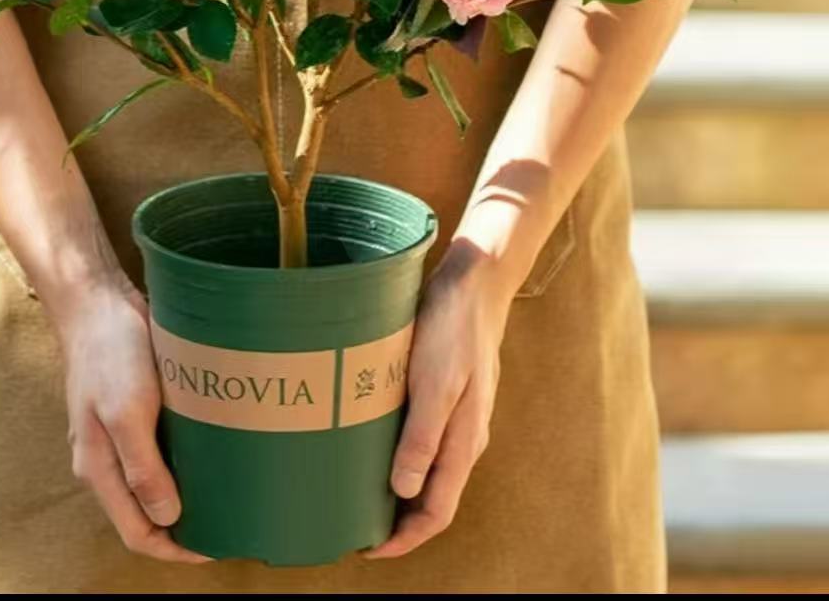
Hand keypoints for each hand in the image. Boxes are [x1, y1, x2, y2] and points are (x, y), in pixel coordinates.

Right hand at [54, 276, 209, 563]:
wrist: (97, 301)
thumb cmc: (109, 354)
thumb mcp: (126, 411)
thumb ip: (142, 467)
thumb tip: (167, 518)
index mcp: (99, 468)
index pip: (137, 533)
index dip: (174, 549)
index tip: (215, 546)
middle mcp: (107, 459)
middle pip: (144, 513)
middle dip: (182, 527)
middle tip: (229, 522)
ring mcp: (119, 434)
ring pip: (154, 482)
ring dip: (185, 494)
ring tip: (227, 493)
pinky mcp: (134, 409)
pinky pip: (160, 449)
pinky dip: (184, 461)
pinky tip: (212, 452)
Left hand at [363, 242, 510, 559]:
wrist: (475, 279)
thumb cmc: (453, 328)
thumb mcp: (435, 382)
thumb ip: (422, 436)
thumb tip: (403, 490)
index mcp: (463, 441)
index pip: (436, 511)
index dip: (404, 538)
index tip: (368, 549)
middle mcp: (463, 435)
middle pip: (432, 495)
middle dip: (398, 519)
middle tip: (353, 522)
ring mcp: (457, 413)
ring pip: (427, 467)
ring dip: (398, 486)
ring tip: (358, 487)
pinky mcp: (446, 390)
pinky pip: (424, 437)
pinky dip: (400, 451)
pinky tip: (373, 439)